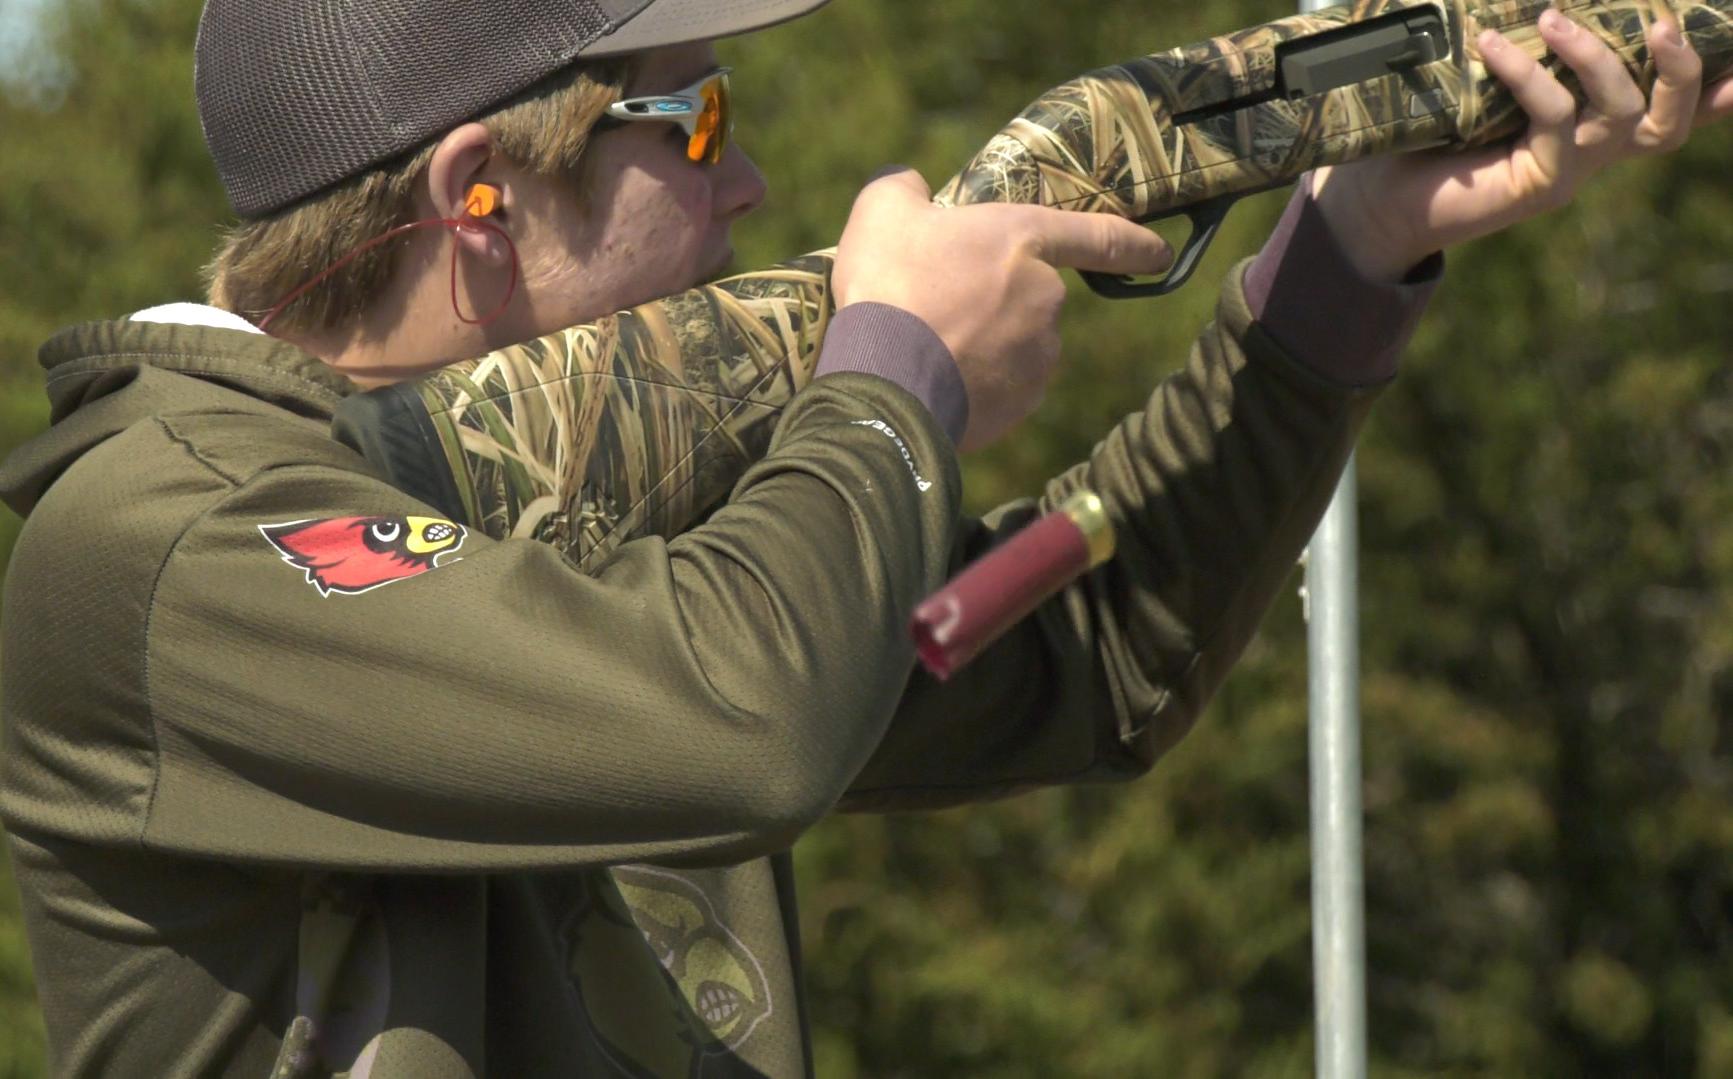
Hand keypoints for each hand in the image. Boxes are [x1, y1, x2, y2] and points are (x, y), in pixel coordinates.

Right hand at [832, 167, 1170, 451]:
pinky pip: (999, 388)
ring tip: (924, 346)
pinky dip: (972, 384)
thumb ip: (903, 188)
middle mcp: (1046, 299)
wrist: (882, 380)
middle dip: (991, 299)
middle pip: (1028, 295)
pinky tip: (931, 380)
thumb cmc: (888, 284)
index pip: (1097, 235)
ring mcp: (1037, 358)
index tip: (1160, 254)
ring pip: (1013, 344)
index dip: (1132, 242)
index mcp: (1024, 240)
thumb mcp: (881, 211)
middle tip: (933, 304)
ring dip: (981, 343)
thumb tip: (911, 188)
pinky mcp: (1018, 405)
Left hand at [1311, 14, 1732, 281]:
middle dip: (1683, 67)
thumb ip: (1518, 42)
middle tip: (1664, 21)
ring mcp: (1570, 170)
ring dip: (1595, 55)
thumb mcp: (1479, 77)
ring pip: (1621, 113)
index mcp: (1590, 123)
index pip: (1669, 107)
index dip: (1714, 91)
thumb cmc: (1422, 130)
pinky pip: (1556, 119)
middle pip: (1669, 121)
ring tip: (1550, 17)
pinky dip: (1530, 76)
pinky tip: (1491, 47)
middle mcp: (1591, 150)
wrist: (1373, 197)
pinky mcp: (1539, 184)